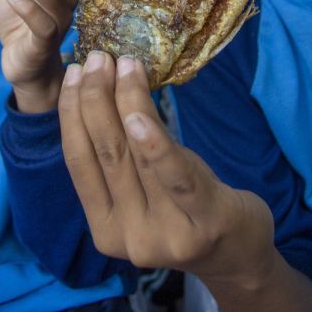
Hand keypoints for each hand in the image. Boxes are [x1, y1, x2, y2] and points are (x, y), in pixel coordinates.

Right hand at [60, 51, 276, 283]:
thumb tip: (96, 91)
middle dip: (95, 99)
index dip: (71, 114)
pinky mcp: (205, 221)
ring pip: (136, 157)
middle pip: (105, 154)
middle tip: (96, 58)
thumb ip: (121, 163)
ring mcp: (167, 234)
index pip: (78, 162)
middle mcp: (130, 236)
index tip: (71, 74)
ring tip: (125, 64)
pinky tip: (139, 115)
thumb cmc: (188, 210)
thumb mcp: (146, 193)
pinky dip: (153, 143)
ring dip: (126, 102)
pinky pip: (175, 176)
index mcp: (105, 229)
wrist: (240, 252)